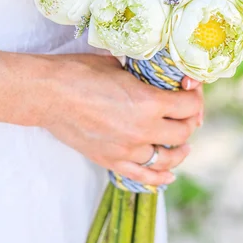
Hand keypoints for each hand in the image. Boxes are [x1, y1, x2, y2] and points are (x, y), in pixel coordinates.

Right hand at [20, 54, 203, 186]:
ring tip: (181, 145)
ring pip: (167, 159)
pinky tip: (168, 174)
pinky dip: (159, 177)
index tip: (191, 93)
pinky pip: (143, 176)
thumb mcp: (120, 65)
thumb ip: (144, 76)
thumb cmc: (80, 72)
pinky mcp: (111, 160)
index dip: (195, 98)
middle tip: (186, 114)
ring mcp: (127, 149)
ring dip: (179, 151)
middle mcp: (142, 130)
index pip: (189, 106)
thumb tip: (162, 78)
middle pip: (183, 133)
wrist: (47, 93)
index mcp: (148, 102)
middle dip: (189, 122)